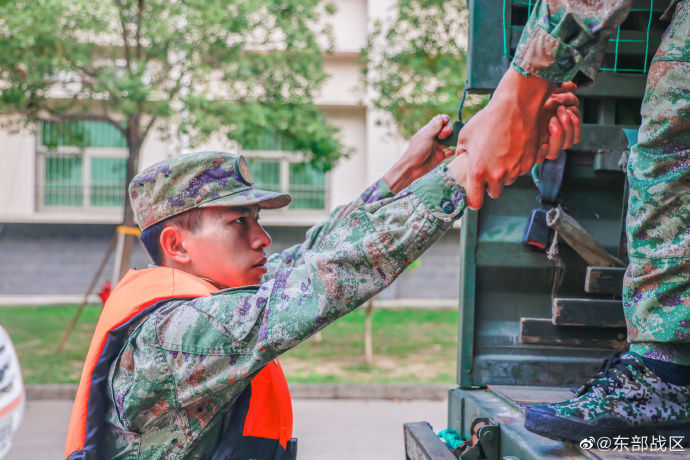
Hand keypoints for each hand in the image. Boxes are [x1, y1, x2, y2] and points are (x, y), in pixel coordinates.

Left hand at [383, 114, 456, 193]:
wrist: (412, 168)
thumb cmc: (416, 151)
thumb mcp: (425, 136)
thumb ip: (434, 127)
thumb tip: (443, 117)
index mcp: (429, 130)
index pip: (440, 120)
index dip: (445, 120)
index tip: (445, 124)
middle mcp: (434, 137)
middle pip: (447, 129)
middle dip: (448, 130)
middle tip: (442, 136)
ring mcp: (437, 146)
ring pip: (450, 140)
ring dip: (451, 140)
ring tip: (446, 145)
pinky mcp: (440, 156)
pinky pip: (450, 151)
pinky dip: (450, 151)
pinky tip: (447, 153)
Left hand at [457, 69, 580, 208]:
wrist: (515, 106)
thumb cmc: (488, 119)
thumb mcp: (465, 136)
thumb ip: (461, 153)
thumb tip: (460, 160)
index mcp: (478, 171)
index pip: (475, 201)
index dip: (473, 201)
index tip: (473, 198)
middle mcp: (497, 175)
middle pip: (494, 193)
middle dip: (491, 185)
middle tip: (488, 171)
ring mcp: (515, 170)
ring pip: (508, 181)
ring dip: (504, 174)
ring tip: (501, 155)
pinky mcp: (529, 163)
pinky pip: (521, 170)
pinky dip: (517, 164)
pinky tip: (513, 149)